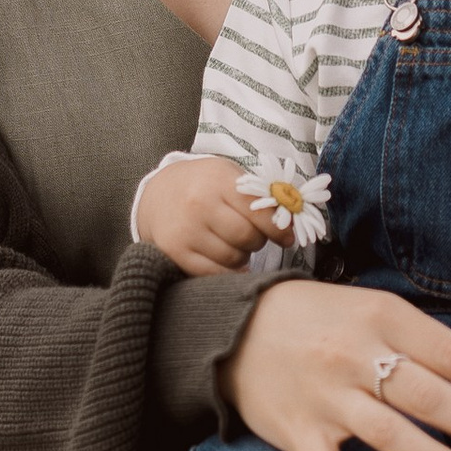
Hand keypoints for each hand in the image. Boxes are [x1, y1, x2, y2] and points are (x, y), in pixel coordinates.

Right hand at [135, 155, 276, 273]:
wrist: (158, 193)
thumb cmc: (203, 185)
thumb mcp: (229, 177)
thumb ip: (260, 196)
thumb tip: (292, 223)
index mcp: (218, 180)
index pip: (259, 210)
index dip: (278, 228)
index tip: (287, 237)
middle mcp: (199, 205)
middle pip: (247, 238)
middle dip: (258, 241)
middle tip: (254, 237)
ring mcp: (186, 231)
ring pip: (233, 259)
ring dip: (242, 257)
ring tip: (234, 244)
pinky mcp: (176, 253)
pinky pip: (214, 273)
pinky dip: (227, 271)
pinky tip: (227, 260)